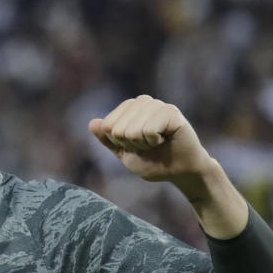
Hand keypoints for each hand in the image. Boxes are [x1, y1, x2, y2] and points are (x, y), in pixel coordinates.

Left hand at [89, 95, 214, 183]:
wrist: (179, 171)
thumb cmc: (153, 161)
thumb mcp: (124, 152)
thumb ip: (107, 139)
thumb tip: (92, 123)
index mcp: (129, 108)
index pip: (107, 126)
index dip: (119, 143)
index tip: (135, 145)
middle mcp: (142, 101)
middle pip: (117, 129)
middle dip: (131, 145)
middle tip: (148, 146)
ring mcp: (157, 104)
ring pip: (132, 131)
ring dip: (143, 144)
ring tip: (157, 143)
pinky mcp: (170, 111)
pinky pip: (148, 130)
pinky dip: (154, 141)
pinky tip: (165, 139)